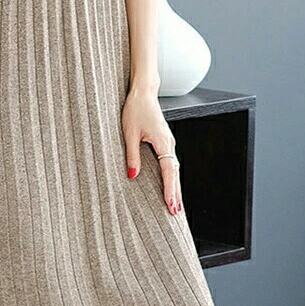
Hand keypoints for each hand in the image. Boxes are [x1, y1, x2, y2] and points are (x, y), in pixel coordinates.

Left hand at [121, 86, 182, 215]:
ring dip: (175, 186)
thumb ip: (132, 155)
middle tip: (175, 213)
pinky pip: (170, 162)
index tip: (170, 204)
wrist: (143, 92)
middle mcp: (169, 143)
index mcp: (162, 142)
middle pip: (175, 173)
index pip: (169, 171)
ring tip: (174, 205)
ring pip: (174, 169)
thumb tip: (132, 175)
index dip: (170, 189)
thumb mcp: (129, 133)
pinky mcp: (164, 141)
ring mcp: (168, 142)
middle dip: (176, 193)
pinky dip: (171, 176)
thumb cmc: (135, 109)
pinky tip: (169, 185)